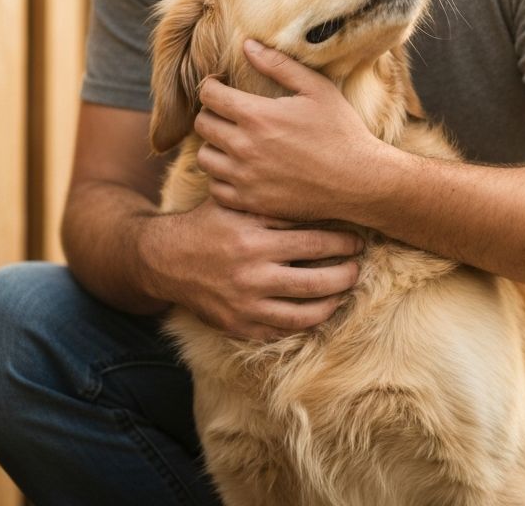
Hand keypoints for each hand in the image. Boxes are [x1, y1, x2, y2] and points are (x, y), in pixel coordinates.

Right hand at [138, 198, 362, 341]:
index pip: (312, 243)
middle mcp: (250, 274)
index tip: (358, 239)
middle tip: (359, 265)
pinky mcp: (239, 325)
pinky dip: (307, 322)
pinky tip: (321, 310)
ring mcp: (245, 304)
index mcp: (253, 239)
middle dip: (345, 274)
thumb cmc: (208, 222)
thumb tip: (320, 194)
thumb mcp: (237, 203)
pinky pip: (282, 331)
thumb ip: (272, 202)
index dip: (342, 243)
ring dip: (333, 301)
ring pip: (303, 312)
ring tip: (347, 289)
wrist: (165, 259)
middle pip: (315, 281)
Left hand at [194, 40, 386, 219]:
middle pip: (202, 124)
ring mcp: (245, 178)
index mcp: (257, 116)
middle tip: (229, 112)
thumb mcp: (316, 88)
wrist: (359, 181)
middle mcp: (244, 147)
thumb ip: (278, 64)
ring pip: (204, 158)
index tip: (222, 86)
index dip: (212, 86)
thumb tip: (246, 45)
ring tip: (232, 140)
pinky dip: (222, 177)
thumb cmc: (341, 131)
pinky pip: (216, 189)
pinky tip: (240, 168)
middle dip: (211, 113)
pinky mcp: (251, 202)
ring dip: (214, 145)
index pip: (209, 95)